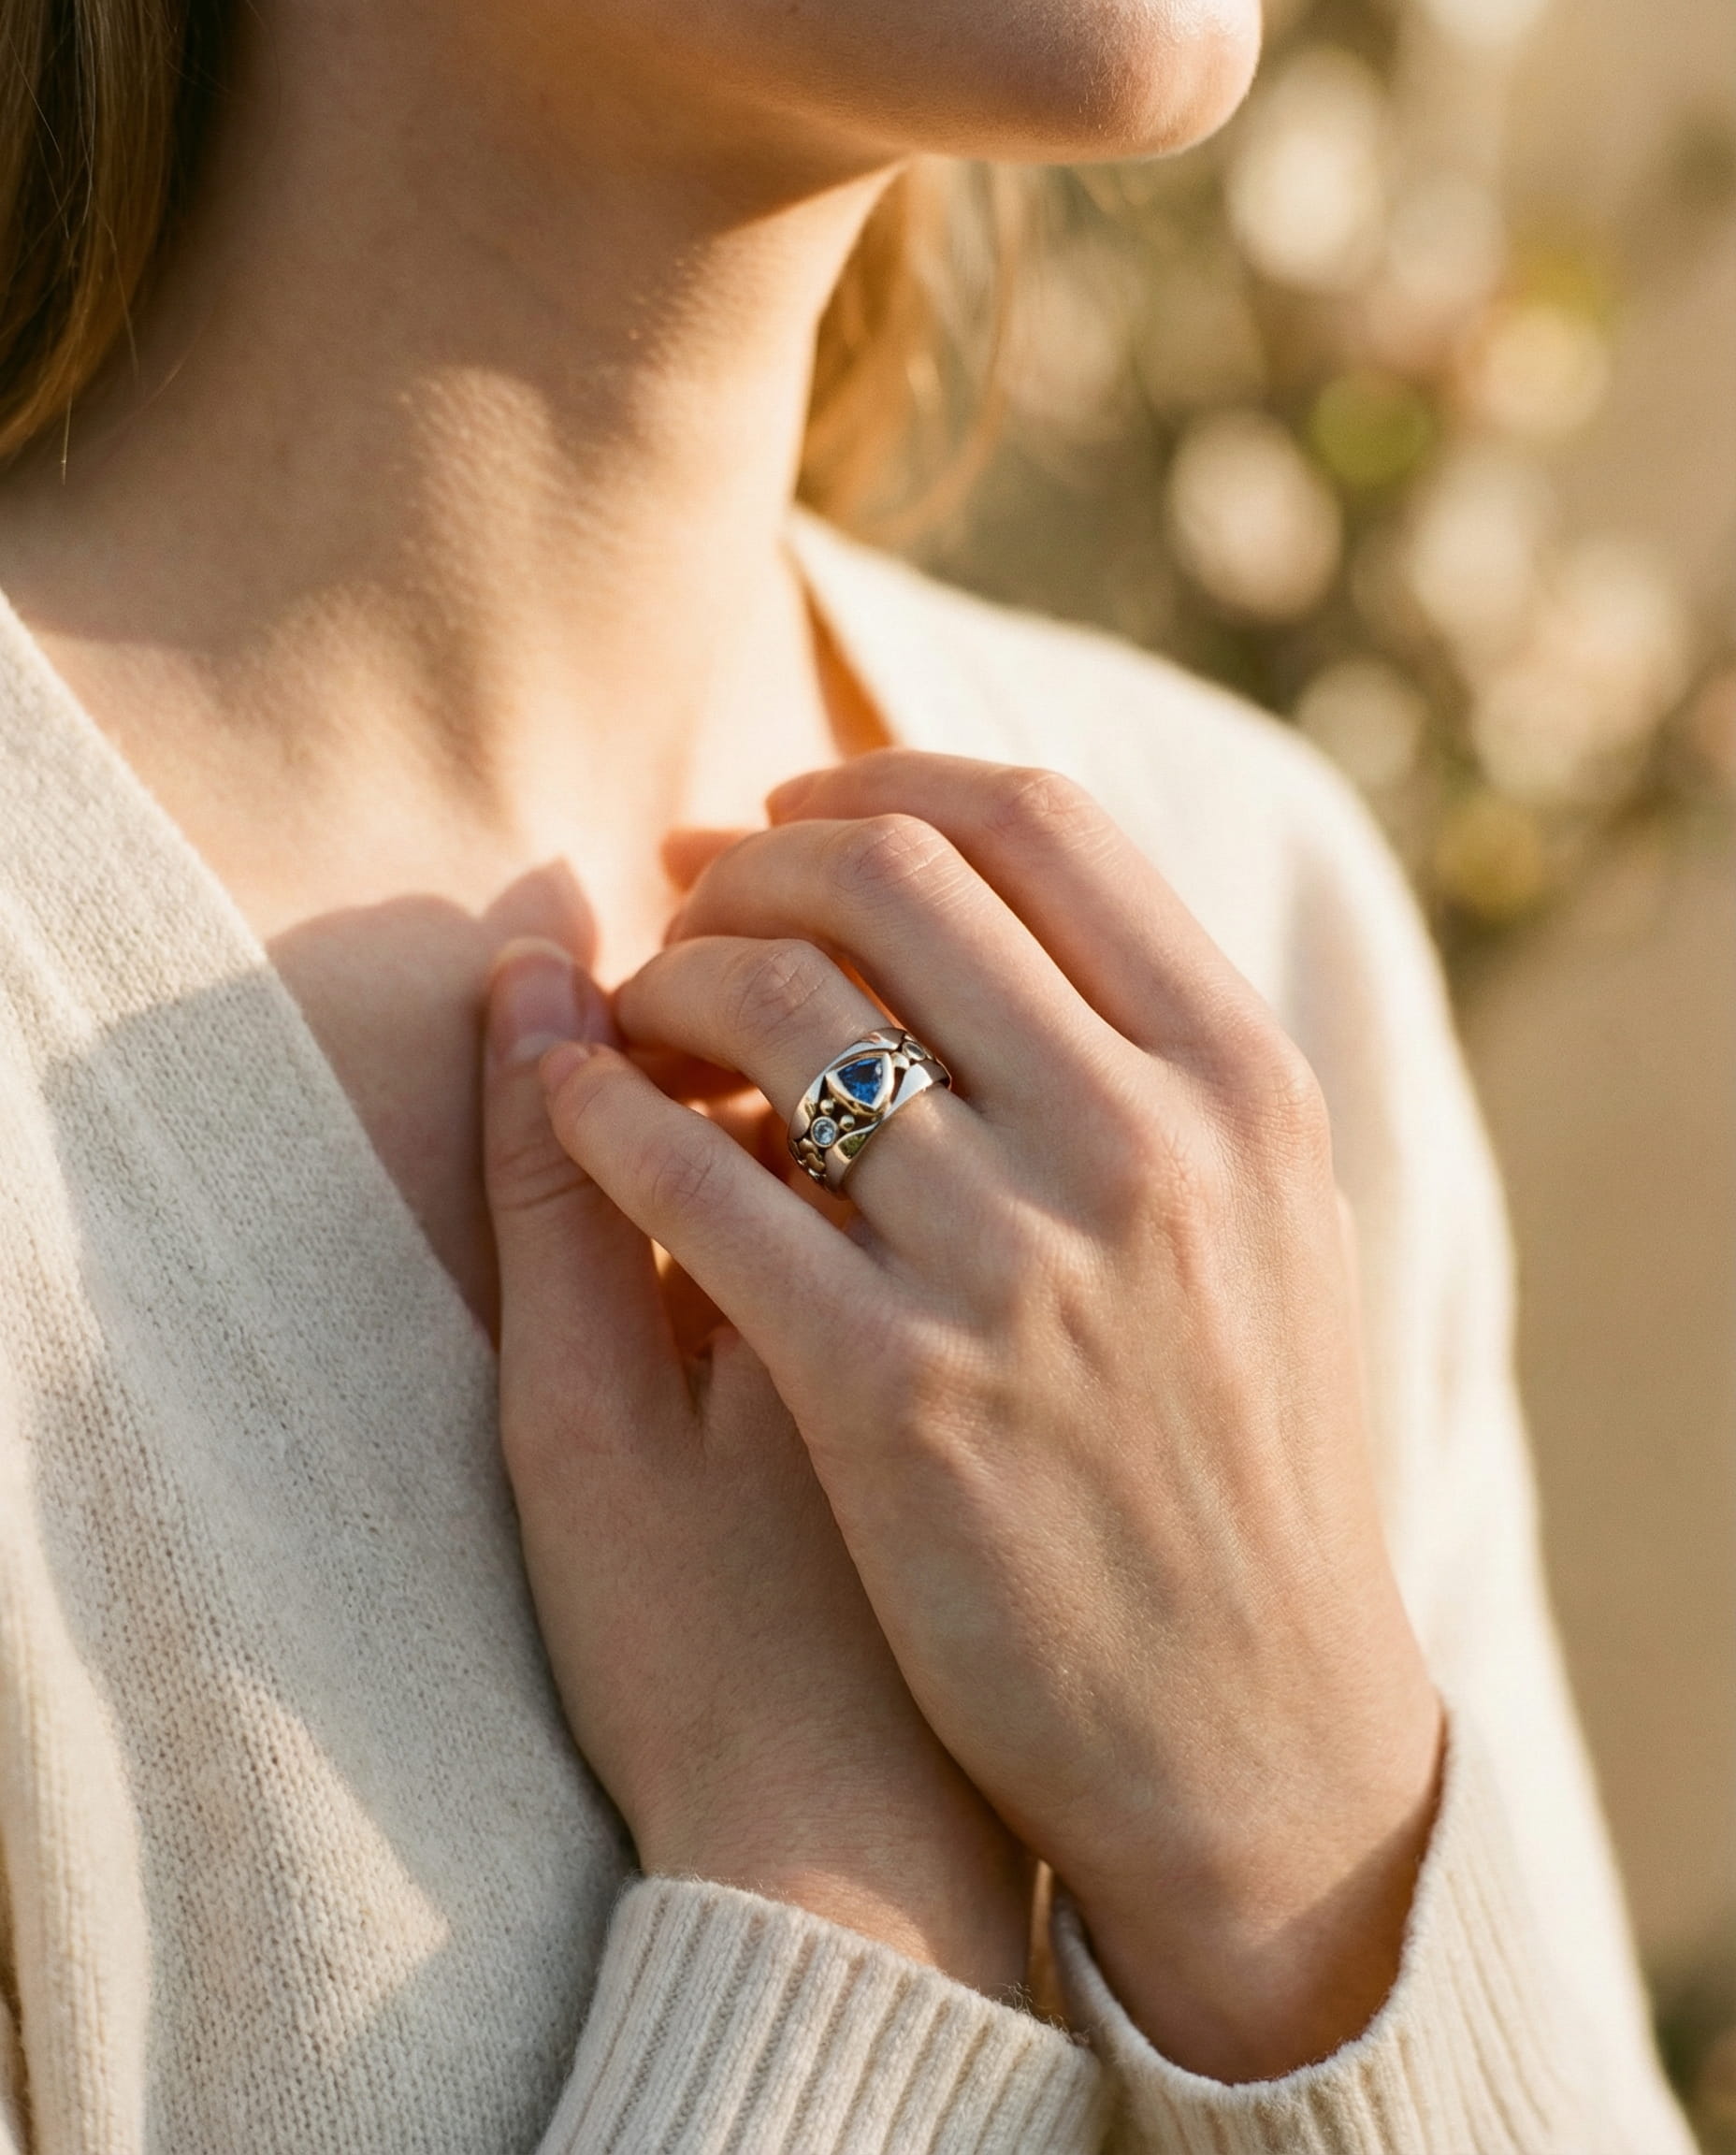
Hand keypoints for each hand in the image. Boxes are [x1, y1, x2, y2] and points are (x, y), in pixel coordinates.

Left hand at [539, 753, 1444, 2081]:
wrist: (1251, 1730)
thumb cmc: (1248, 1465)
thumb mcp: (1271, 1226)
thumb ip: (1165, 1054)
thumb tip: (1014, 894)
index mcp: (1242, 1078)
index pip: (1035, 826)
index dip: (883, 783)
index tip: (794, 803)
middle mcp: (1143, 1143)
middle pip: (890, 883)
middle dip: (752, 859)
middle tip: (686, 892)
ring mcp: (1016, 1265)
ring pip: (774, 1009)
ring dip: (665, 978)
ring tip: (634, 1011)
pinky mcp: (890, 1394)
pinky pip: (695, 1185)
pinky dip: (607, 1114)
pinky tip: (573, 1104)